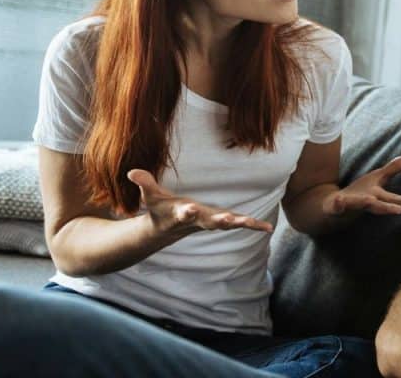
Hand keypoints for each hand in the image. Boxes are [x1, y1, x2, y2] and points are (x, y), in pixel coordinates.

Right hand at [127, 169, 273, 236]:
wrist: (167, 229)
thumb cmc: (161, 209)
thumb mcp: (151, 197)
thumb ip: (145, 184)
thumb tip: (132, 172)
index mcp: (181, 213)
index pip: (183, 212)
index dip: (186, 211)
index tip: (188, 209)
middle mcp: (198, 220)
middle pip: (209, 222)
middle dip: (218, 221)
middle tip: (228, 220)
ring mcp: (211, 222)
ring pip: (227, 224)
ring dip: (240, 224)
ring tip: (253, 223)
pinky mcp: (220, 222)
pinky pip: (239, 225)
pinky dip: (253, 227)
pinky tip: (268, 228)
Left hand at [321, 155, 400, 215]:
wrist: (335, 205)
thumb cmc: (362, 192)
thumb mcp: (379, 177)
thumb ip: (396, 167)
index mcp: (377, 197)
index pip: (394, 199)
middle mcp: (366, 202)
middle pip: (378, 205)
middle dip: (388, 208)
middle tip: (400, 210)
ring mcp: (350, 205)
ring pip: (358, 204)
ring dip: (364, 202)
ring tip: (369, 200)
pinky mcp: (336, 206)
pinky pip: (336, 205)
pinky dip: (338, 203)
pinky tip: (339, 199)